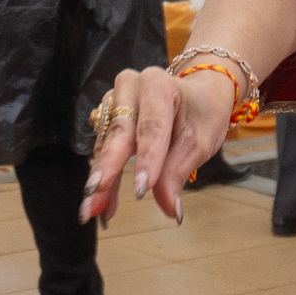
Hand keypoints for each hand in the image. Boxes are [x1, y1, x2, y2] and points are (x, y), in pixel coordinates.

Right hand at [80, 68, 233, 223]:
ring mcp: (115, 101)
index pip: (151, 125)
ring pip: (107, 144)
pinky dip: (105, 179)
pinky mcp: (109, 118)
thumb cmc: (202, 114)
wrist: (198, 96)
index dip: (146, 158)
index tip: (141, 191)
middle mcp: (131, 87)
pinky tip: (102, 205)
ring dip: (102, 180)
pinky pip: (105, 150)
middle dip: (108, 167)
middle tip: (95, 193)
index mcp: (158, 85)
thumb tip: (169, 209)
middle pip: (119, 131)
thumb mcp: (199, 143)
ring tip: (93, 209)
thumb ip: (178, 173)